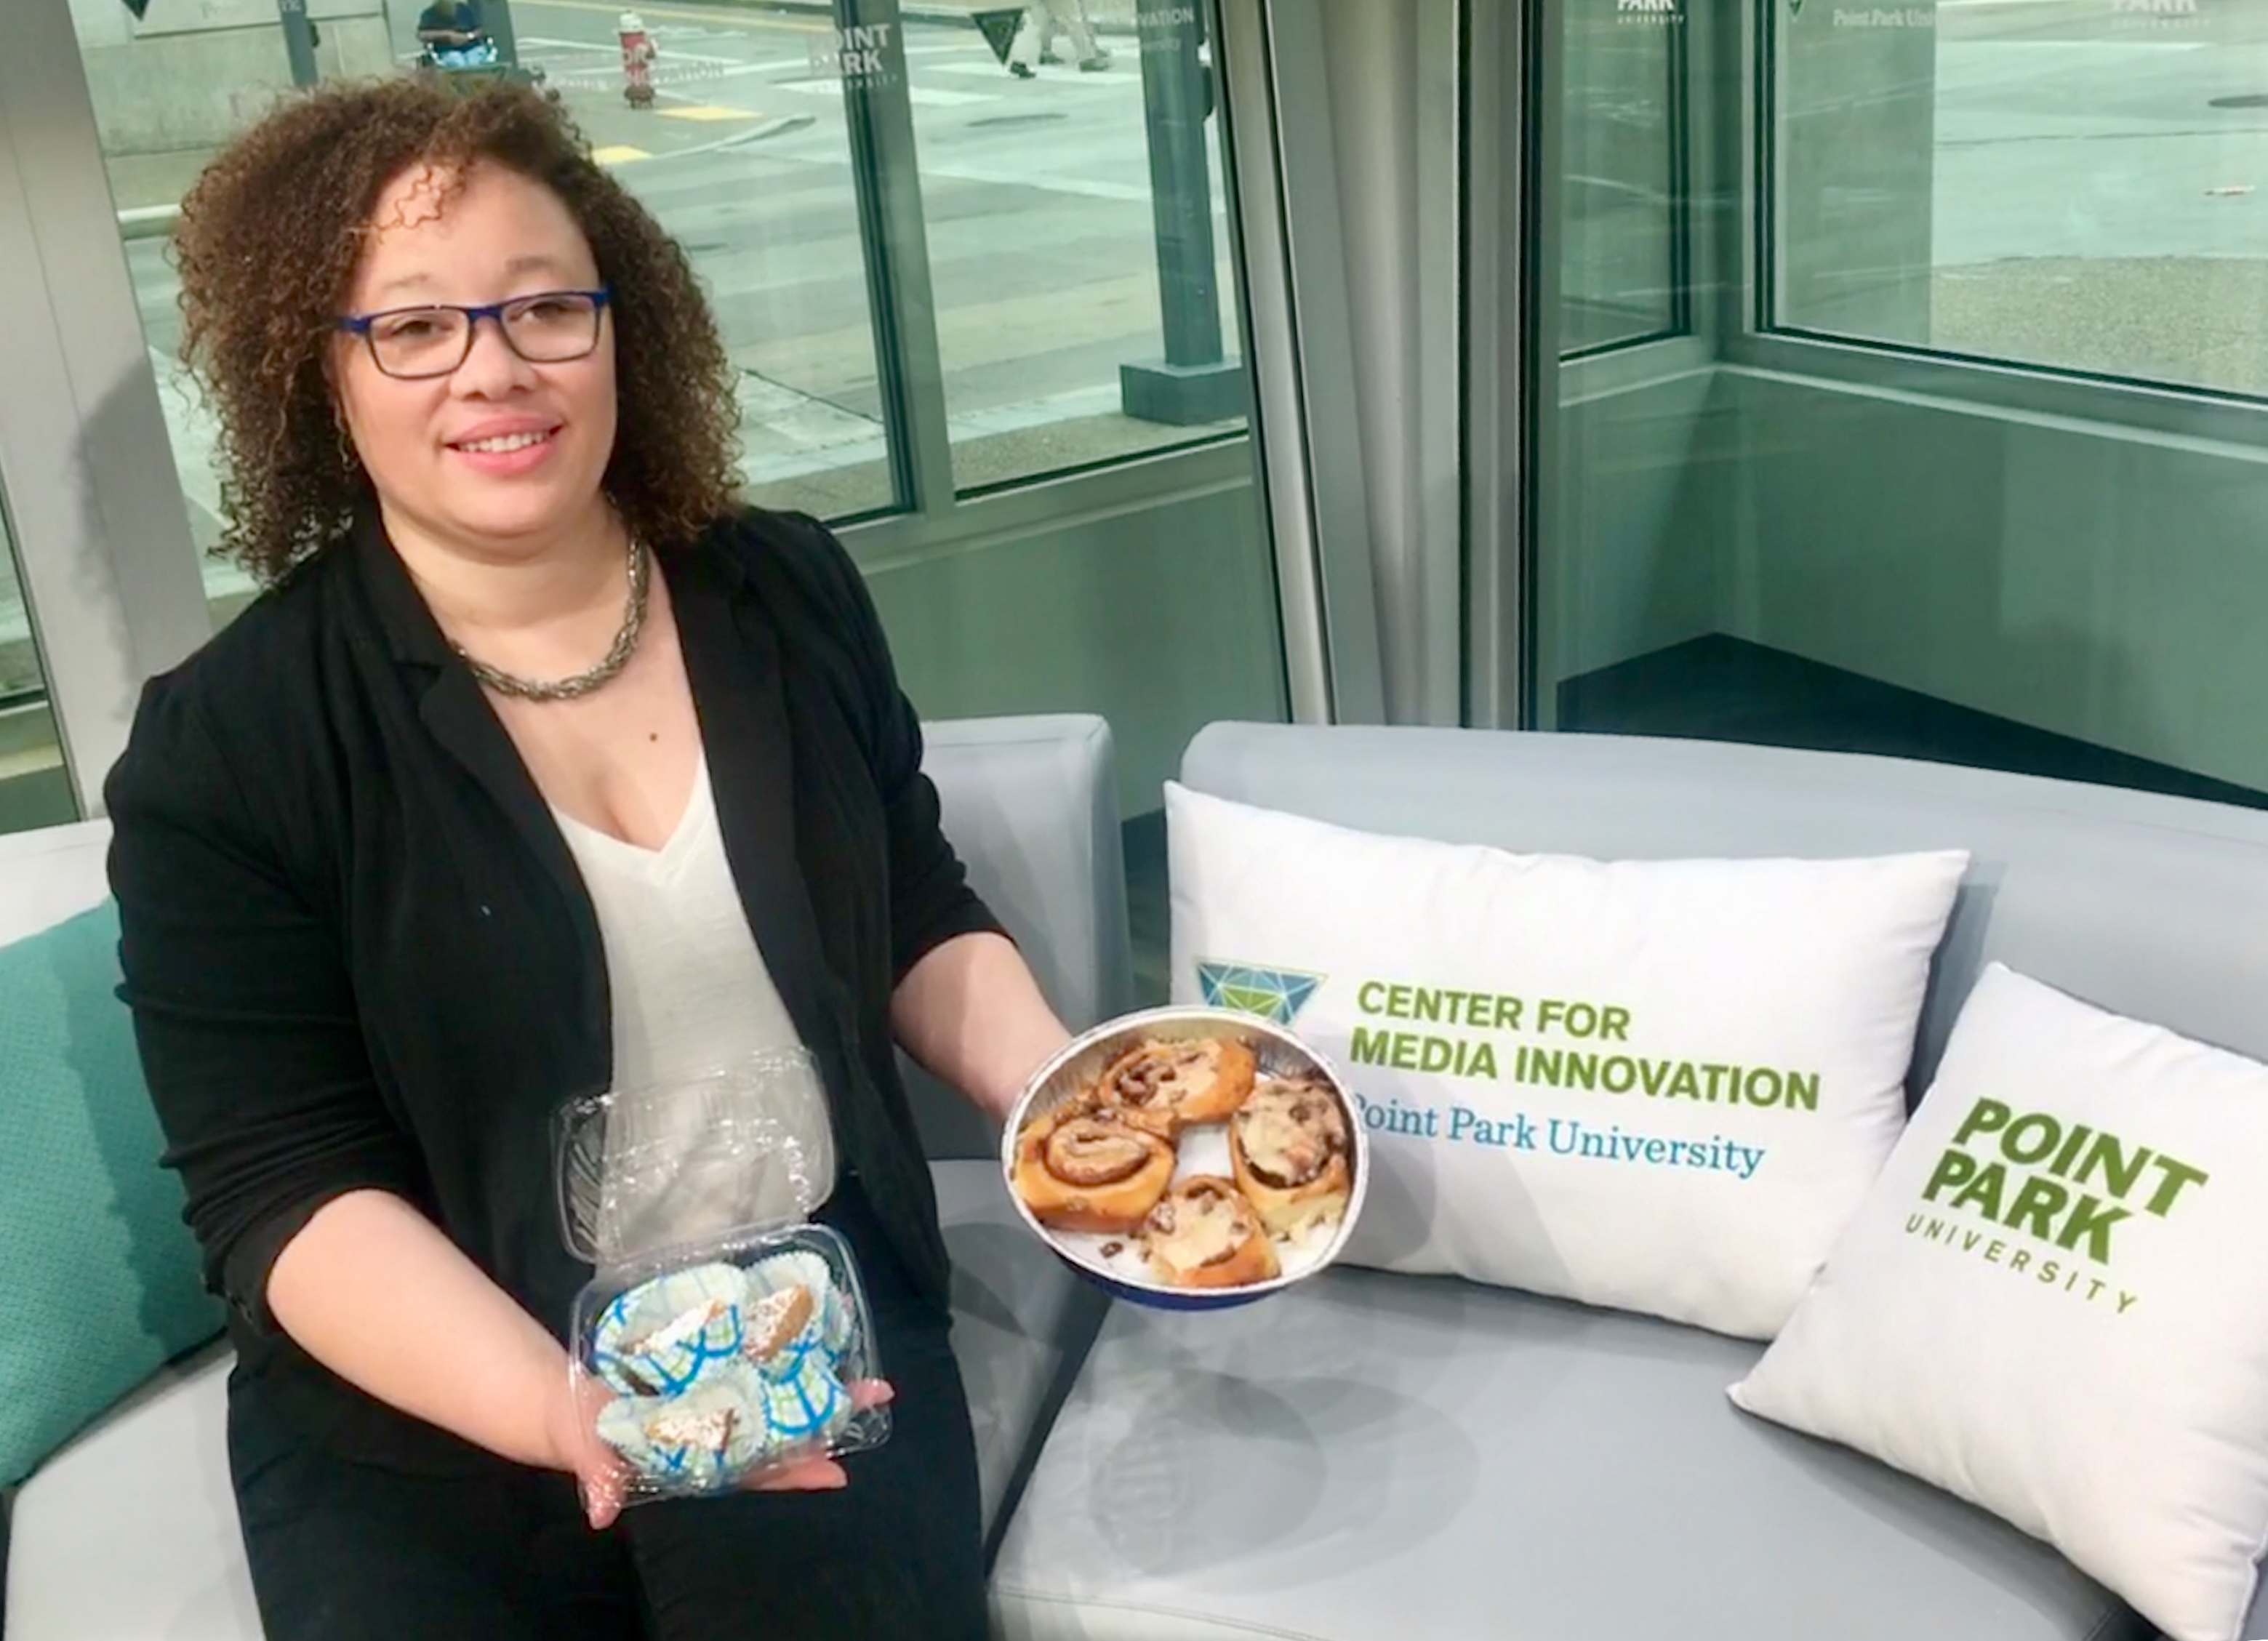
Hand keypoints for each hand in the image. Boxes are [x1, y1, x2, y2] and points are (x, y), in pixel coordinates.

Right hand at [549, 1370, 895, 1528]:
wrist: (564, 1398)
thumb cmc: (584, 1431)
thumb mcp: (591, 1451)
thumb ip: (601, 1476)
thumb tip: (602, 1510)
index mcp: (699, 1455)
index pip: (755, 1471)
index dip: (796, 1472)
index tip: (840, 1472)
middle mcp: (718, 1426)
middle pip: (781, 1427)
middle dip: (827, 1413)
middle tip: (876, 1392)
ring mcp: (715, 1393)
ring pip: (773, 1390)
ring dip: (814, 1374)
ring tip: (861, 1358)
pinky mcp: (705, 1361)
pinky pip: (749, 1356)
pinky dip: (779, 1344)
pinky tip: (809, 1323)